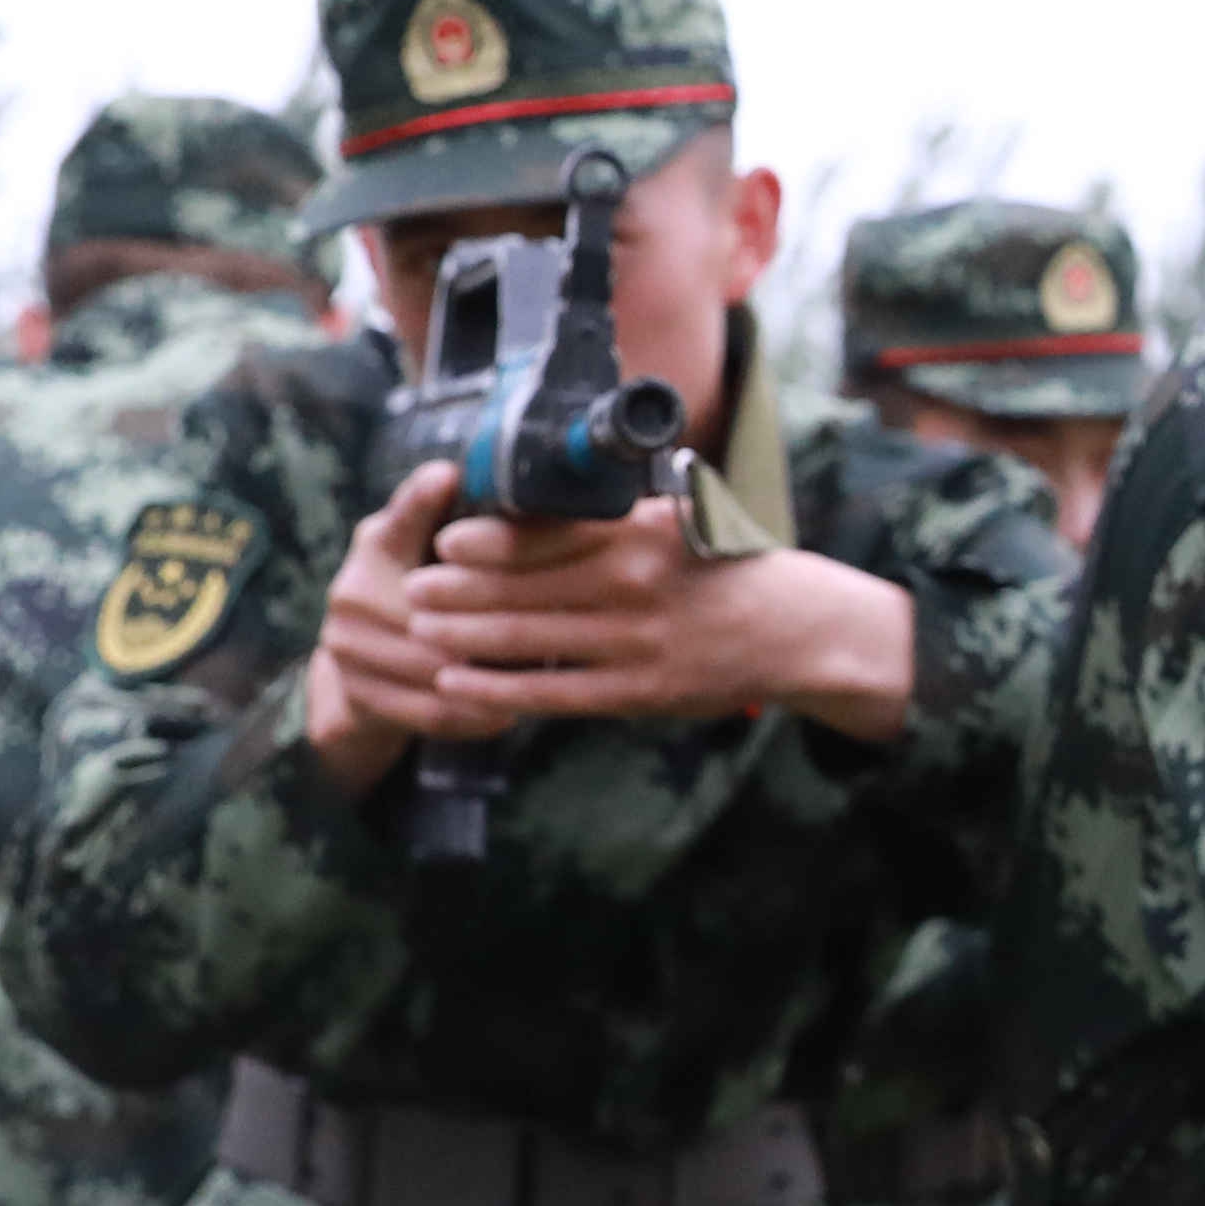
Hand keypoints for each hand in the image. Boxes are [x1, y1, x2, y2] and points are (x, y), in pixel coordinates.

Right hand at [300, 463, 514, 792]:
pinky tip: (509, 712)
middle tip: (556, 630)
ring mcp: (347, 645)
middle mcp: (352, 588)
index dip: (423, 499)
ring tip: (546, 677)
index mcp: (378, 541)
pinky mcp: (357, 693)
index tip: (448, 476)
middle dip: (496, 624)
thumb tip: (506, 477)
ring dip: (494, 676)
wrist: (363, 668)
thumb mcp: (435, 547)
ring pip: (437, 667)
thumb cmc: (422, 594)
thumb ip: (465, 519)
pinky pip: (430, 711)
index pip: (402, 516)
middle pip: (437, 611)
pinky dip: (474, 715)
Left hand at [406, 507, 921, 743]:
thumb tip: (532, 513)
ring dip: (463, 636)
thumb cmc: (720, 570)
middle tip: (414, 590)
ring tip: (420, 631)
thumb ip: (610, 523)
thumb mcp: (674, 525)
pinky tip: (456, 685)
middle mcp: (633, 584)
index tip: (445, 539)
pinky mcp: (636, 691)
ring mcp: (634, 642)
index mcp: (638, 534)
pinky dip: (496, 688)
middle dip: (457, 590)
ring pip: (527, 637)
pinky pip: (550, 691)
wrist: (790, 629)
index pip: (546, 533)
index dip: (486, 539)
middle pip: (522, 586)